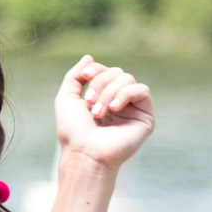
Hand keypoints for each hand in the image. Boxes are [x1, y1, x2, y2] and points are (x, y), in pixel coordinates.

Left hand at [54, 54, 154, 172]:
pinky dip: (125, 94)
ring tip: (99, 112)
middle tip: (89, 103)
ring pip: (127, 79)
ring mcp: (133, 109)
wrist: (85, 154)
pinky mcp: (145, 117)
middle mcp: (119, 102)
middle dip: (101, 83)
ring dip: (109, 92)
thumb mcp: (66, 98)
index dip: (96, 69)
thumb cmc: (74, 132)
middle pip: (117, 72)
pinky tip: (114, 108)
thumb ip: (75, 76)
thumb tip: (89, 56)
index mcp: (102, 98)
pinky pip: (142, 90)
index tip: (85, 76)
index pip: (105, 71)